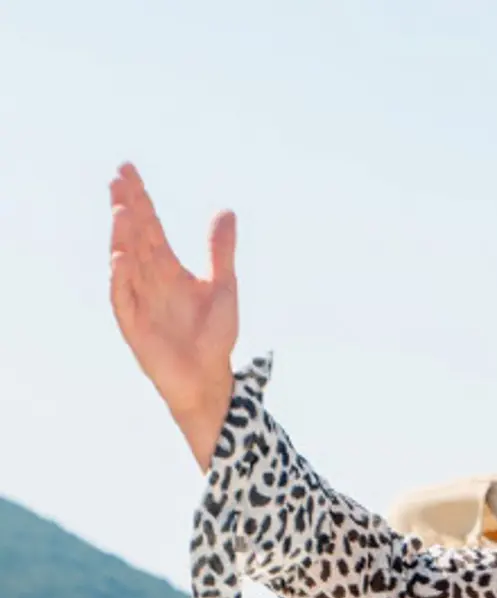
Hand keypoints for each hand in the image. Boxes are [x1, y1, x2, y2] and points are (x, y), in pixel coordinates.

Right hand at [109, 164, 238, 469]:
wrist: (208, 377)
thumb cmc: (214, 334)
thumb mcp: (223, 286)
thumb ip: (220, 250)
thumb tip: (227, 211)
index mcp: (167, 268)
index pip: (150, 226)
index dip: (140, 199)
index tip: (128, 170)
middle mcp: (149, 279)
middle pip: (135, 237)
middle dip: (127, 209)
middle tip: (118, 178)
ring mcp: (138, 300)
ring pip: (126, 262)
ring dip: (122, 237)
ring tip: (122, 210)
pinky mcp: (133, 325)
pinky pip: (123, 298)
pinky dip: (121, 279)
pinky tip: (121, 258)